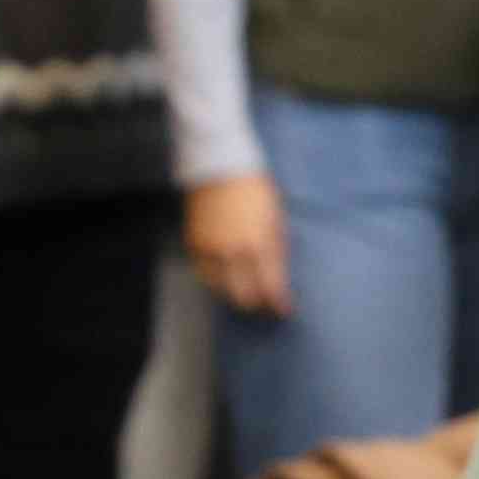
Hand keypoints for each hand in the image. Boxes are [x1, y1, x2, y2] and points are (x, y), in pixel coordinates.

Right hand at [185, 173, 291, 316]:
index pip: (270, 288)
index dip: (279, 304)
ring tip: (245, 290)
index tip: (284, 311)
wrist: (218, 167)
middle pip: (244, 297)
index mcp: (259, 244)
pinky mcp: (194, 245)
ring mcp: (211, 250)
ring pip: (222, 290)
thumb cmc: (254, 189)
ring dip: (235, 293)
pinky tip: (225, 277)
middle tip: (264, 304)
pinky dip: (216, 280)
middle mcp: (234, 252)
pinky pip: (205, 274)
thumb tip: (278, 278)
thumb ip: (277, 250)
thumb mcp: (275, 218)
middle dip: (257, 305)